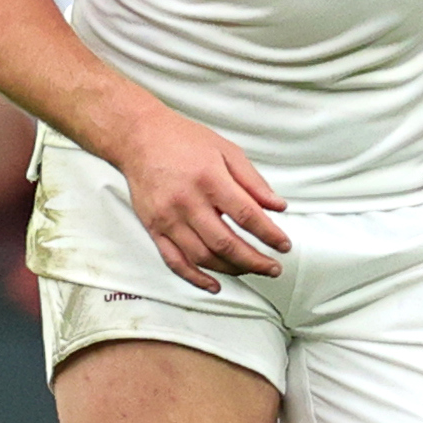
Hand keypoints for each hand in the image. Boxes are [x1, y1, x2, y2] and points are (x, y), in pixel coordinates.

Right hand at [109, 104, 290, 290]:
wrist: (139, 138)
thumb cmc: (184, 140)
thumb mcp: (226, 150)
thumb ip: (253, 181)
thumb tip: (278, 206)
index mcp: (210, 179)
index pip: (247, 216)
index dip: (269, 235)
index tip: (284, 245)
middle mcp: (187, 202)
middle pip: (226, 243)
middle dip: (255, 261)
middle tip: (273, 268)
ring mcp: (168, 218)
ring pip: (203, 257)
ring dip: (231, 269)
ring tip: (251, 270)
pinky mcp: (153, 228)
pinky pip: (175, 261)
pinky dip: (195, 277)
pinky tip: (214, 284)